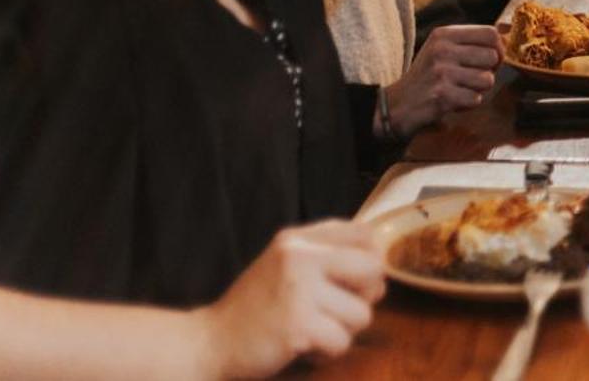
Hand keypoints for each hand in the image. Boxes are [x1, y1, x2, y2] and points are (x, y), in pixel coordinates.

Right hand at [193, 221, 384, 376]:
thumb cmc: (255, 307)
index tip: (354, 281)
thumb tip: (380, 262)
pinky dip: (327, 352)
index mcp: (299, 239)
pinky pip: (342, 342)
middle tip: (336, 310)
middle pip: (374, 270)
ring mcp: (298, 290)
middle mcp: (300, 256)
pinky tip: (304, 347)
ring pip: (362, 313)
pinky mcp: (298, 325)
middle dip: (364, 297)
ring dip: (342, 330)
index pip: (364, 235)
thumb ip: (325, 255)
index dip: (370, 261)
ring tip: (313, 329)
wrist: (208, 342)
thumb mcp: (285, 264)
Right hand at [379, 24, 499, 135]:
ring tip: (461, 88)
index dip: (498, 48)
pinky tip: (454, 100)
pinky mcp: (442, 96)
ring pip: (487, 79)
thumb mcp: (444, 47)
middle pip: (493, 57)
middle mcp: (442, 50)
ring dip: (479, 89)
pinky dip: (468, 104)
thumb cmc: (428, 75)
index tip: (491, 59)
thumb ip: (473, 39)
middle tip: (471, 78)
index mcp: (444, 34)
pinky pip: (476, 99)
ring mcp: (442, 73)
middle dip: (489, 71)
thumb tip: (508, 28)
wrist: (398, 104)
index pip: (490, 33)